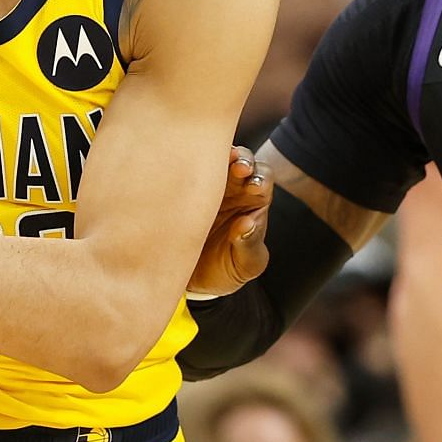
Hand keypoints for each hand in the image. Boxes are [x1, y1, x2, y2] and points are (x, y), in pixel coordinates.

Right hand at [185, 145, 271, 296]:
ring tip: (208, 164)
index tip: (254, 187)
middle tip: (238, 167)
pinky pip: (185, 172)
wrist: (194, 283)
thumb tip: (246, 223)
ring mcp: (206, 186)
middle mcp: (232, 187)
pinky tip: (178, 172)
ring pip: (212, 161)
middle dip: (240, 159)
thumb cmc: (227, 268)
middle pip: (240, 160)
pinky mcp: (182, 191)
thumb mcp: (246, 264)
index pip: (263, 177)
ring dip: (212, 158)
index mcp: (254, 200)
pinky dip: (184, 166)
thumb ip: (249, 244)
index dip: (260, 177)